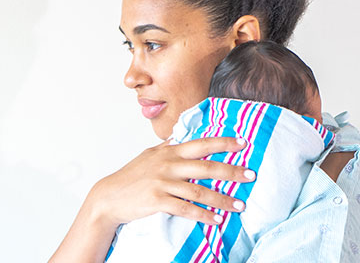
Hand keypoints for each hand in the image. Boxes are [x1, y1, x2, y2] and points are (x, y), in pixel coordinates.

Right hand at [88, 137, 255, 227]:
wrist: (109, 196)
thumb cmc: (131, 176)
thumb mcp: (149, 156)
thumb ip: (167, 148)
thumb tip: (181, 138)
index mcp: (168, 151)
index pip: (200, 144)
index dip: (223, 143)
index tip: (243, 143)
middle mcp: (167, 164)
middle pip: (206, 166)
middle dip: (231, 171)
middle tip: (251, 175)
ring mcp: (162, 182)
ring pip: (199, 190)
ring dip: (222, 199)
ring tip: (239, 206)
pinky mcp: (157, 200)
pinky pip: (186, 209)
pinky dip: (203, 215)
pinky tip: (216, 220)